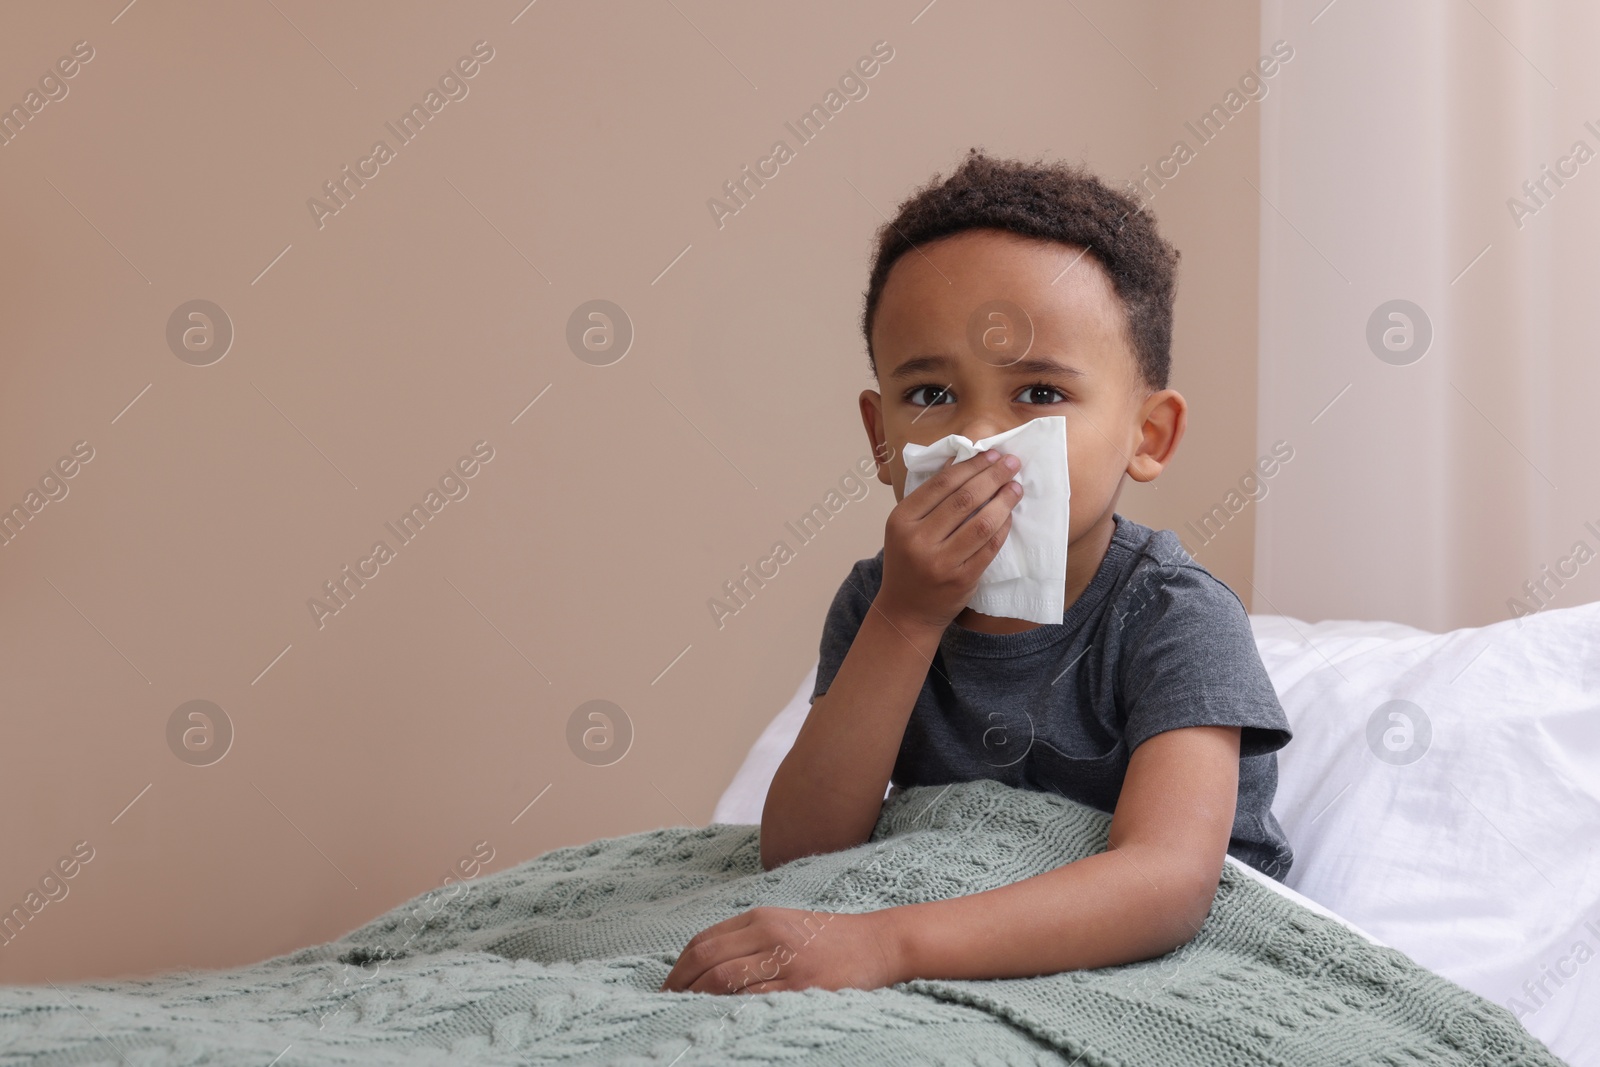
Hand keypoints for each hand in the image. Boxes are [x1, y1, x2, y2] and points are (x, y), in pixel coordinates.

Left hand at [658, 907, 903, 994]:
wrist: (879, 943)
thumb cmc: (830, 937)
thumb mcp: (786, 924)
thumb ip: (749, 937)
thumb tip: (706, 965)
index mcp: (762, 917)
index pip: (704, 941)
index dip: (678, 968)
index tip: (666, 988)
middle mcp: (770, 934)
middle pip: (707, 959)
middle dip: (679, 985)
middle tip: (666, 1006)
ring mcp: (785, 961)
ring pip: (724, 979)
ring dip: (698, 999)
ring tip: (686, 1014)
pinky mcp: (801, 987)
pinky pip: (754, 999)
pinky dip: (730, 1010)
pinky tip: (720, 1019)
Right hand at [877, 449, 1023, 632]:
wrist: (906, 612)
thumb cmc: (908, 562)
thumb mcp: (905, 527)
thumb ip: (929, 497)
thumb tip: (959, 460)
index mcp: (901, 520)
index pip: (942, 484)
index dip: (971, 466)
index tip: (992, 454)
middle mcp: (918, 540)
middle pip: (964, 499)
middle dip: (993, 476)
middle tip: (1013, 463)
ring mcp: (941, 562)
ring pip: (981, 523)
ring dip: (1004, 501)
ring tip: (1016, 487)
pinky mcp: (961, 579)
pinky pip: (989, 547)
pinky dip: (1003, 527)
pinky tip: (1010, 515)